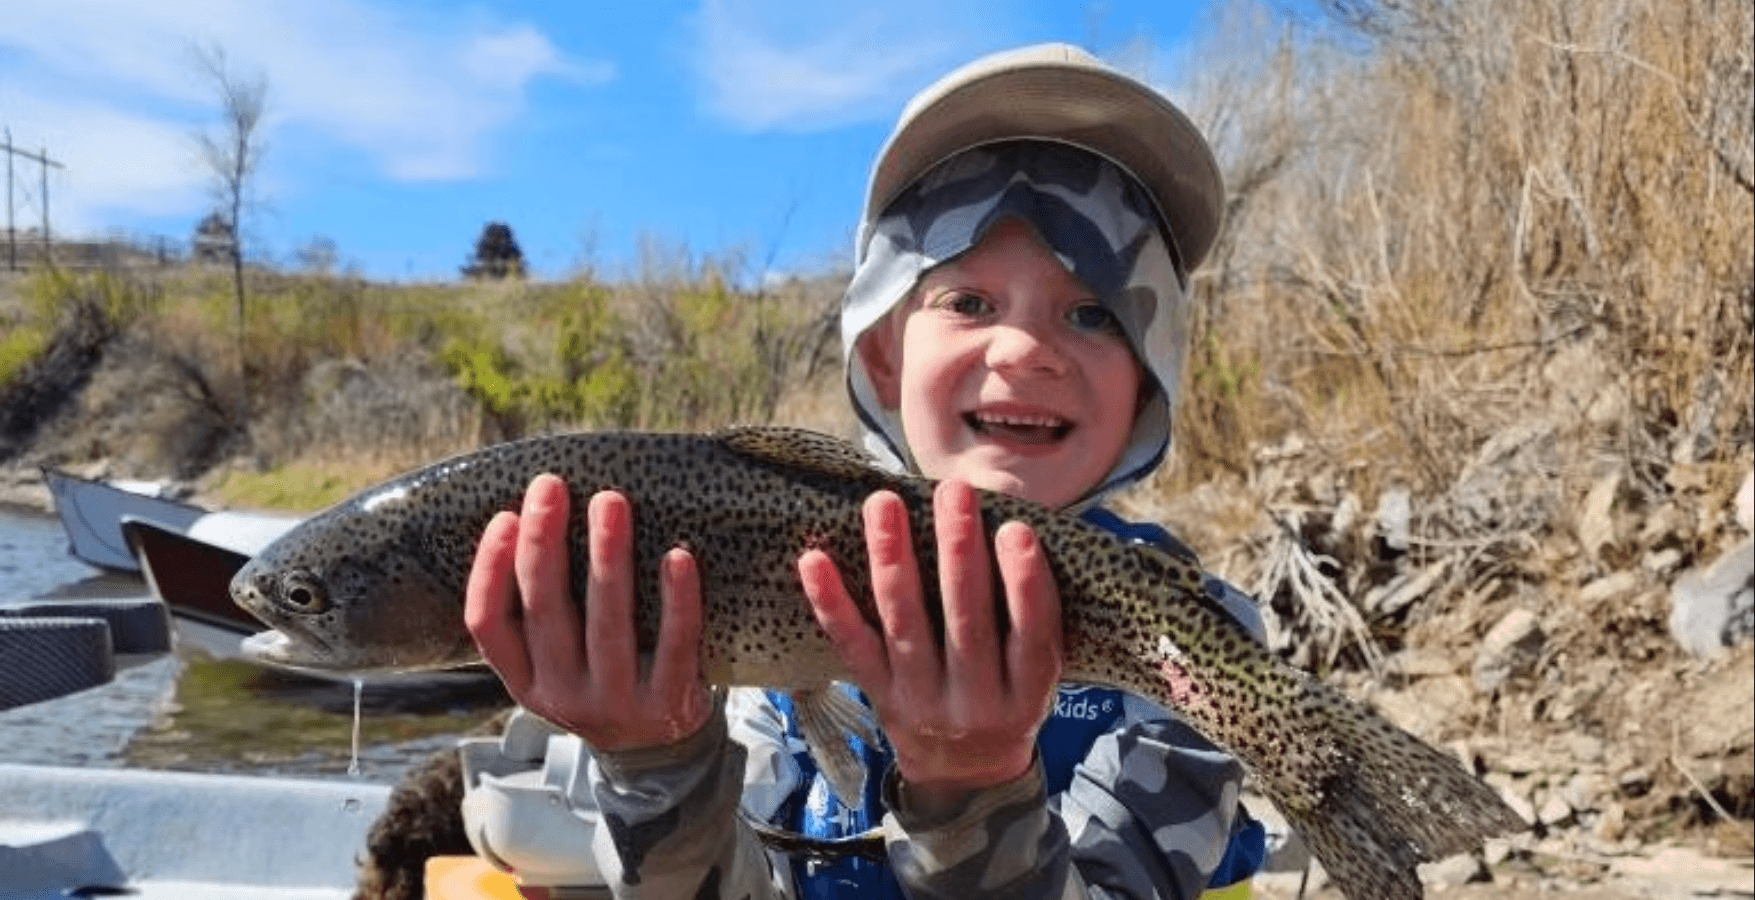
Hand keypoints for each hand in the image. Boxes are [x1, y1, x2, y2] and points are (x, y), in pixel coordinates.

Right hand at [464, 475, 713, 751]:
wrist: (662, 755)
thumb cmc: (605, 682)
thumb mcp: (558, 666)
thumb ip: (542, 616)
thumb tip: (532, 519)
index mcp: (525, 682)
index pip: (488, 625)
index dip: (490, 569)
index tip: (503, 515)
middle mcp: (562, 696)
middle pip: (545, 611)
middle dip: (544, 542)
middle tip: (551, 485)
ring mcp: (616, 703)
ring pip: (607, 623)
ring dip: (607, 557)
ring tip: (609, 501)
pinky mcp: (669, 703)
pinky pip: (674, 644)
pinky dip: (677, 599)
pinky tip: (678, 555)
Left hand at [798, 479, 1062, 816]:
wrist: (966, 776)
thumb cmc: (1009, 700)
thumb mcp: (1039, 675)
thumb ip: (1033, 618)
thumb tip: (1016, 525)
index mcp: (1027, 693)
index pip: (1030, 635)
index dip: (1025, 583)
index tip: (1016, 529)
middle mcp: (975, 701)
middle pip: (967, 620)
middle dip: (958, 550)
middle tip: (953, 491)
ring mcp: (921, 700)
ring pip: (905, 623)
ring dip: (892, 557)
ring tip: (884, 503)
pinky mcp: (879, 695)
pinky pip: (852, 646)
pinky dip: (831, 603)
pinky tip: (815, 561)